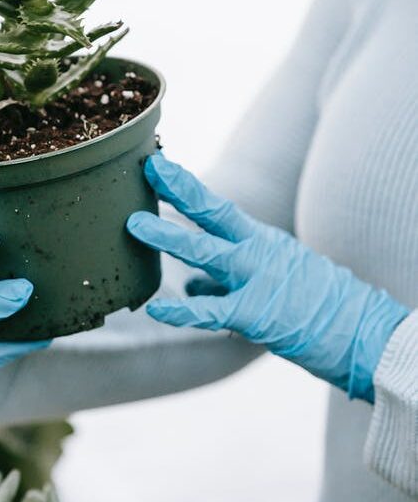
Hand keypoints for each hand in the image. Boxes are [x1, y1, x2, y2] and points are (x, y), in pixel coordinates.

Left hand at [127, 154, 408, 401]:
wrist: (367, 335)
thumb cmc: (317, 308)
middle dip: (177, 191)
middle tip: (147, 171)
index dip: (185, 186)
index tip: (157, 166)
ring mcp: (258, 280)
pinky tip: (158, 309)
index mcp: (262, 241)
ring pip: (205, 252)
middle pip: (212, 213)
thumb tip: (188, 285)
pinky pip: (212, 311)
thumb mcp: (274, 279)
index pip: (216, 207)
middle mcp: (259, 252)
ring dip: (169, 237)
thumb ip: (223, 282)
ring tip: (135, 226)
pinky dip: (182, 311)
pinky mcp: (258, 315)